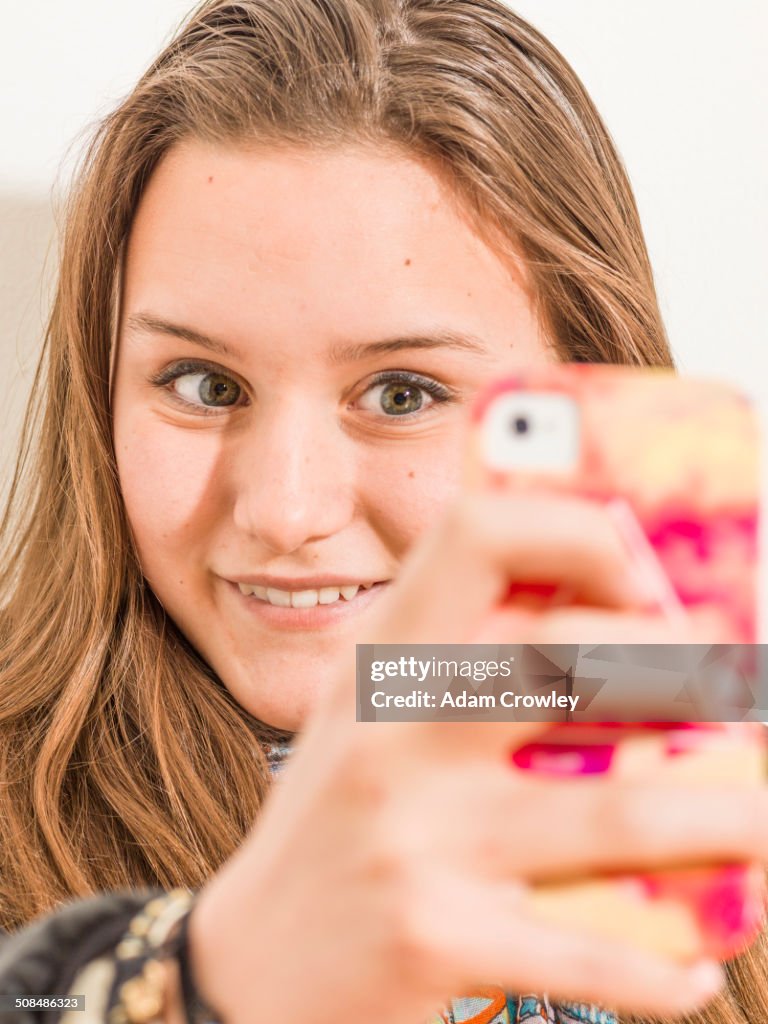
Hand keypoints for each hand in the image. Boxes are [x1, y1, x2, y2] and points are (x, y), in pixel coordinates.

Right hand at [188, 492, 760, 1022]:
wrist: (249, 971)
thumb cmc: (330, 825)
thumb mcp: (366, 716)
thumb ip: (449, 658)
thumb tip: (597, 612)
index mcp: (381, 662)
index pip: (477, 537)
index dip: (578, 535)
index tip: (642, 578)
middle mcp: (394, 733)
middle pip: (571, 662)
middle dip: (690, 671)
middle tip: (742, 687)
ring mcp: (414, 835)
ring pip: (613, 813)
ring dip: (727, 820)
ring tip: (766, 821)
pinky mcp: (435, 937)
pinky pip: (582, 951)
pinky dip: (659, 971)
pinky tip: (696, 971)